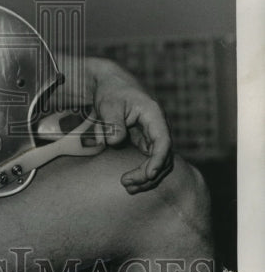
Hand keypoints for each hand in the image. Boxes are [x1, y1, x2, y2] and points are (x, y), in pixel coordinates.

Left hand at [88, 60, 173, 194]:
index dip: (158, 160)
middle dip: (148, 173)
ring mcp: (153, 135)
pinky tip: (129, 183)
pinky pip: (149, 161)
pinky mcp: (145, 142)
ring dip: (146, 177)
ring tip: (127, 187)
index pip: (163, 141)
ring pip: (159, 162)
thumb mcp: (109, 104)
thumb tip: (115, 143)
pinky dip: (142, 173)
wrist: (111, 84)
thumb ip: (113, 124)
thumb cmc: (111, 92)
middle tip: (126, 183)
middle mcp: (158, 127)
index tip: (149, 174)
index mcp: (154, 115)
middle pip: (163, 156)